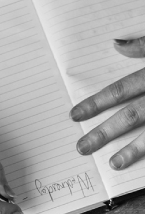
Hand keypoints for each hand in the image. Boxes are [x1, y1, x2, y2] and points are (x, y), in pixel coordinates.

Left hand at [70, 37, 144, 169]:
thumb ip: (144, 45)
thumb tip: (117, 45)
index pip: (121, 90)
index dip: (96, 103)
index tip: (75, 116)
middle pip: (131, 115)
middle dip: (104, 133)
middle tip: (82, 148)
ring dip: (133, 150)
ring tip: (114, 164)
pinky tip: (144, 168)